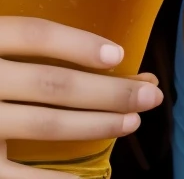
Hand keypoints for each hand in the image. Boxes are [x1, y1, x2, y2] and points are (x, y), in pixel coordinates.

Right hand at [0, 19, 161, 174]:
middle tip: (150, 95)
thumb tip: (104, 51)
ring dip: (96, 125)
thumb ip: (23, 42)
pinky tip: (82, 177)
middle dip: (109, 91)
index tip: (119, 55)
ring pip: (47, 124)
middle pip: (54, 84)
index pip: (36, 34)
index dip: (79, 43)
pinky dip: (54, 177)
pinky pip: (18, 176)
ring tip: (132, 123)